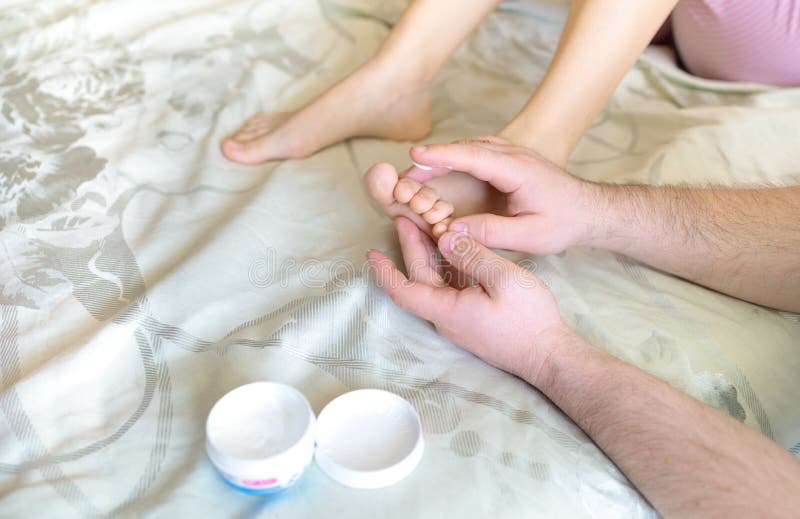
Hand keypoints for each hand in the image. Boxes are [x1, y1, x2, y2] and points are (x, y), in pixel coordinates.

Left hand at [367, 216, 567, 384]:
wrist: (548, 355)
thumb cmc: (528, 320)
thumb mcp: (503, 279)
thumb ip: (472, 256)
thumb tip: (445, 238)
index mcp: (446, 309)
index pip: (403, 289)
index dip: (384, 270)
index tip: (370, 252)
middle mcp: (446, 316)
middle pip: (419, 279)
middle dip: (410, 247)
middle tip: (405, 218)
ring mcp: (459, 319)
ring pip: (436, 282)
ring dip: (429, 255)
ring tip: (427, 226)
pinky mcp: (473, 318)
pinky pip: (452, 288)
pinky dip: (448, 266)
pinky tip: (454, 249)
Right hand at [407, 136, 596, 254]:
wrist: (591, 210)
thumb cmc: (564, 223)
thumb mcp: (530, 236)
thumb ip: (492, 232)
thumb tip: (453, 232)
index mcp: (517, 170)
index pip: (473, 156)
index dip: (443, 155)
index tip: (415, 155)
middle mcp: (514, 154)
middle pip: (466, 147)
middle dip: (434, 156)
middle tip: (405, 171)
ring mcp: (513, 154)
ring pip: (472, 146)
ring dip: (444, 155)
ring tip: (417, 171)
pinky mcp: (510, 160)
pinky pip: (478, 152)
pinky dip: (457, 157)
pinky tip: (444, 168)